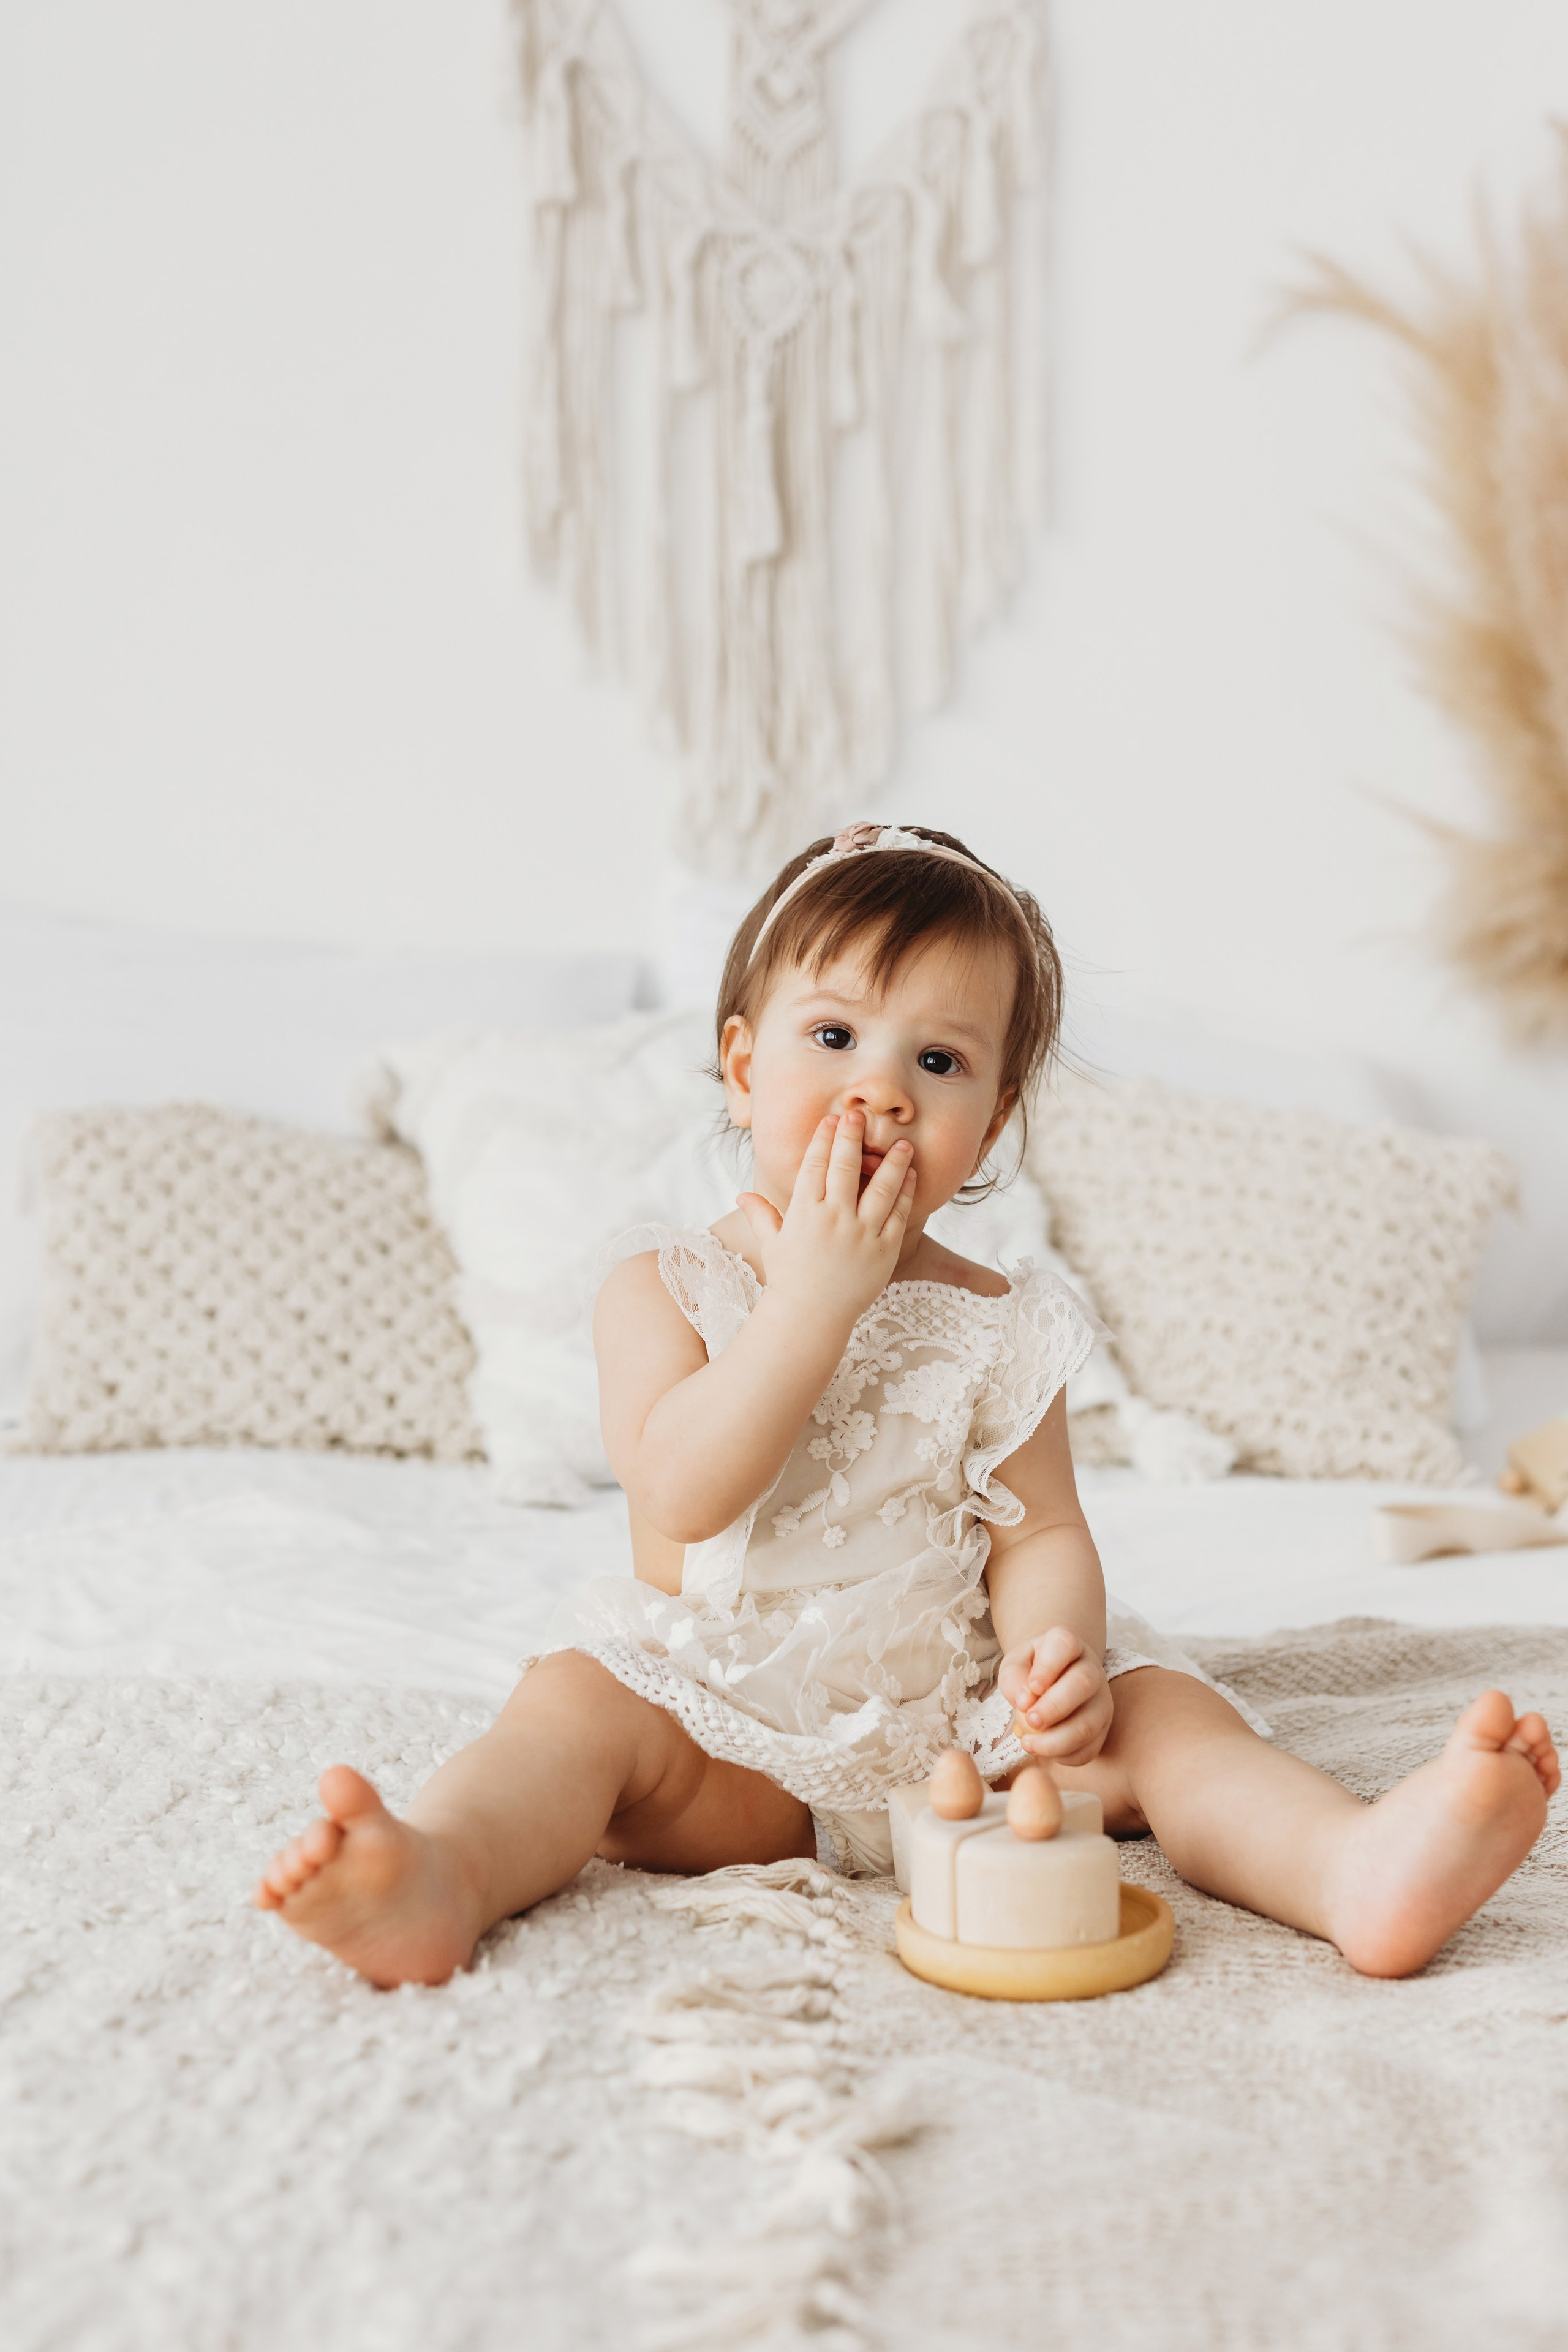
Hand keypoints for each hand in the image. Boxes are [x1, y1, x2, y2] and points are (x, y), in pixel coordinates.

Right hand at [737, 1111, 916, 1327]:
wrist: (811, 1318)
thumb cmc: (790, 1280)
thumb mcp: (772, 1244)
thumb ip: (762, 1216)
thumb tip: (741, 1196)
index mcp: (804, 1213)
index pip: (815, 1166)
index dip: (823, 1140)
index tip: (831, 1120)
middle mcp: (833, 1219)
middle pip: (845, 1168)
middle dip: (852, 1138)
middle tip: (860, 1115)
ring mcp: (860, 1235)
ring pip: (880, 1188)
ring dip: (892, 1162)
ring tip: (903, 1144)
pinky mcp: (883, 1251)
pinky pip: (898, 1215)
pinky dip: (905, 1193)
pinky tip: (910, 1176)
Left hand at [998, 1626, 1112, 1767]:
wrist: (1052, 1683)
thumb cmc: (1030, 1671)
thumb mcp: (1015, 1665)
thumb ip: (1014, 1677)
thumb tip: (1024, 1700)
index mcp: (1068, 1645)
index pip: (1065, 1644)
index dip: (1049, 1666)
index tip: (1032, 1686)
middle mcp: (1091, 1670)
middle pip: (1083, 1684)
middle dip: (1054, 1707)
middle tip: (1029, 1720)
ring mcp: (1101, 1701)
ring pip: (1089, 1723)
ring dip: (1057, 1739)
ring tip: (1028, 1743)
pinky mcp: (1101, 1730)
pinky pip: (1089, 1748)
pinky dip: (1064, 1755)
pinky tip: (1042, 1750)